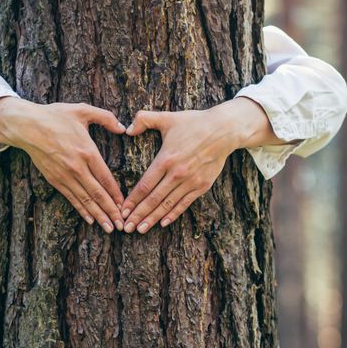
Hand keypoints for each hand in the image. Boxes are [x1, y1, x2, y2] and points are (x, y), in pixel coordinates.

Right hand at [0, 98, 125, 232]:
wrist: (26, 125)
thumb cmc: (55, 116)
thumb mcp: (82, 110)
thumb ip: (105, 117)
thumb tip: (123, 127)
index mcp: (87, 151)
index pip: (106, 178)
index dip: (116, 194)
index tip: (125, 205)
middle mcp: (76, 167)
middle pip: (97, 194)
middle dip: (111, 211)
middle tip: (121, 225)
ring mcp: (64, 175)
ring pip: (84, 200)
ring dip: (98, 215)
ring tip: (109, 228)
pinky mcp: (54, 179)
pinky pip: (71, 198)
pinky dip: (81, 210)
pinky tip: (90, 219)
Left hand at [121, 97, 286, 232]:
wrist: (224, 130)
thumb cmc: (194, 123)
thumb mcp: (167, 117)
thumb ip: (144, 119)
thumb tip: (126, 128)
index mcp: (166, 159)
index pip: (145, 185)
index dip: (132, 200)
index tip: (122, 210)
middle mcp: (177, 173)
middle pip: (153, 199)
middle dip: (138, 215)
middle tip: (125, 228)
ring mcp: (190, 181)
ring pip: (168, 205)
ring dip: (153, 219)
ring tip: (140, 230)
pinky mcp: (202, 186)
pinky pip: (184, 204)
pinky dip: (173, 214)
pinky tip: (162, 223)